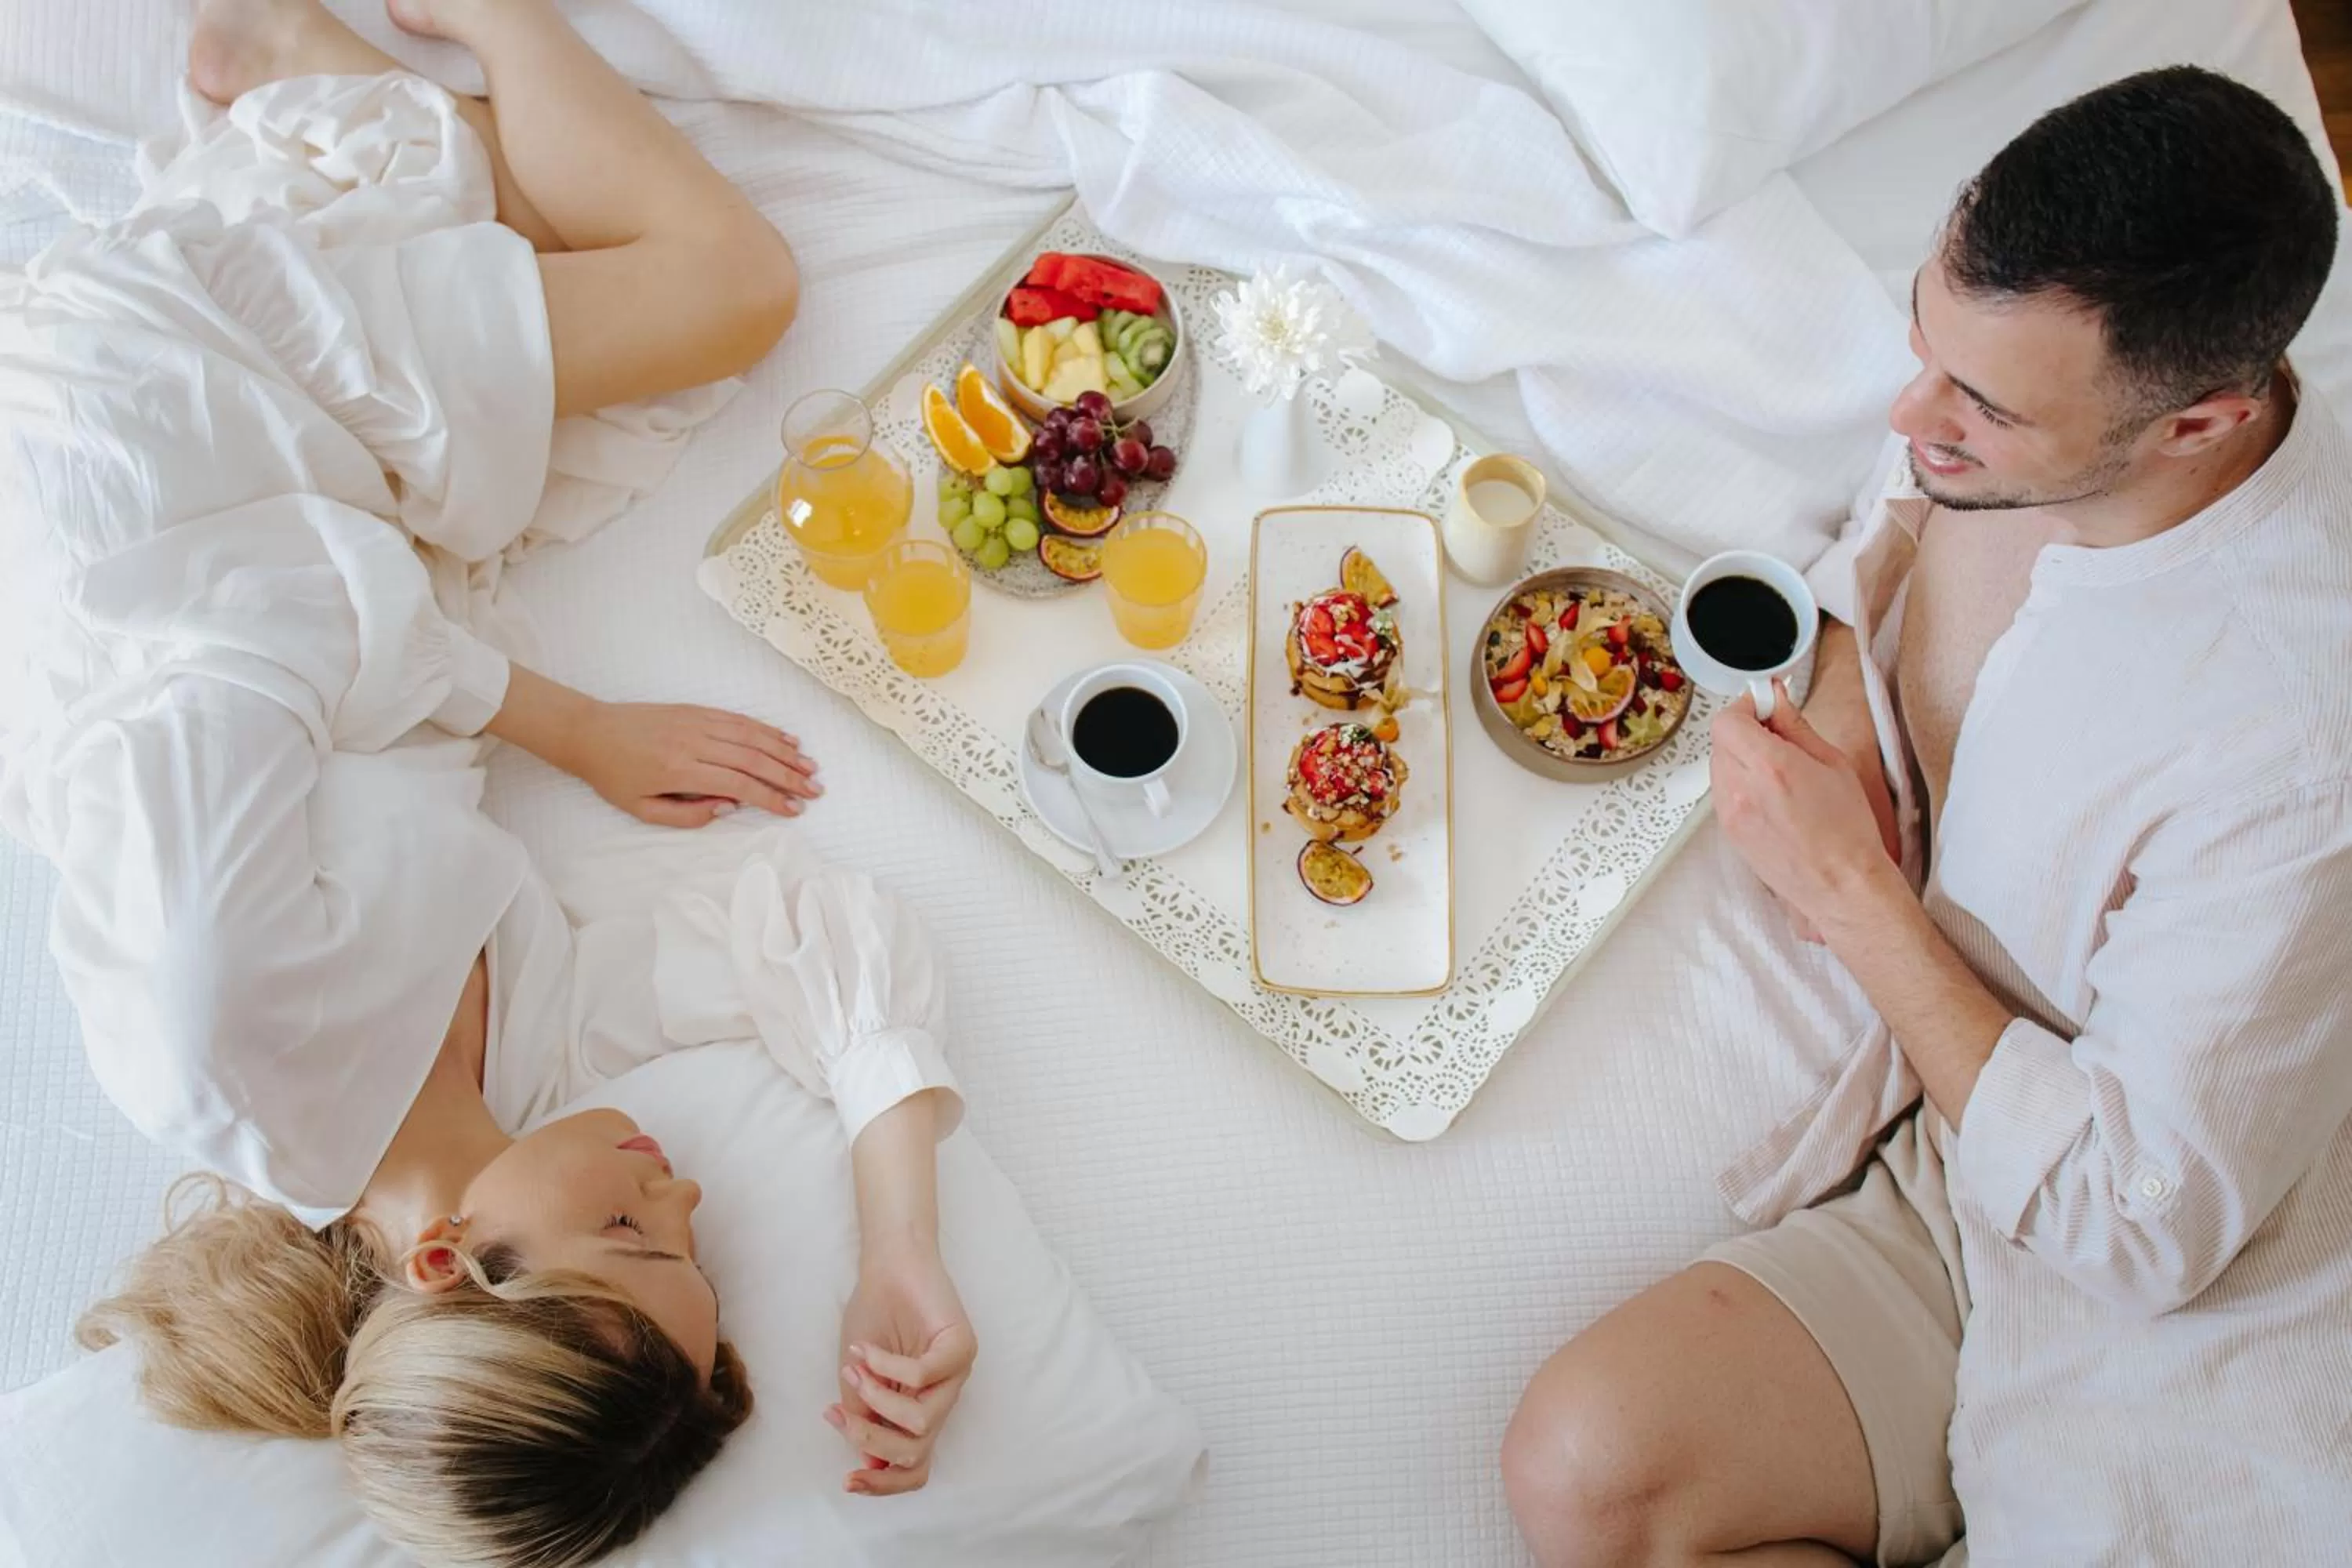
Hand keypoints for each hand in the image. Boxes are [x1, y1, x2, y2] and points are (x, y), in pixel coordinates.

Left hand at [568, 701, 821, 827]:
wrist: (588, 732)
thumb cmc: (613, 776)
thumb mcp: (643, 810)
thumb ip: (688, 815)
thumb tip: (729, 808)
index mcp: (680, 770)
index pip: (739, 784)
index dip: (771, 797)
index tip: (794, 809)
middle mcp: (694, 742)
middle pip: (753, 758)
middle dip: (788, 776)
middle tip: (815, 790)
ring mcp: (697, 722)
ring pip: (751, 735)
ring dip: (784, 751)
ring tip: (809, 766)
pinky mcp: (696, 710)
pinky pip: (738, 719)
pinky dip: (765, 729)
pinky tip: (785, 739)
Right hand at [827, 1243, 976, 1495]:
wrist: (885, 1266)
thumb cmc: (871, 1318)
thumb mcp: (857, 1381)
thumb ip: (864, 1421)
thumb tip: (870, 1469)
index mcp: (919, 1410)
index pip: (914, 1467)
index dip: (884, 1485)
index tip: (846, 1482)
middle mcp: (942, 1398)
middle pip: (915, 1453)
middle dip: (870, 1441)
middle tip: (839, 1414)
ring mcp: (956, 1375)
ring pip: (921, 1423)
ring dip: (875, 1400)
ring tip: (854, 1370)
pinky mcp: (961, 1348)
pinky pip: (922, 1378)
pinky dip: (886, 1368)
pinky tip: (866, 1349)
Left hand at [1712, 681, 1898, 939]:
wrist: (1841, 885)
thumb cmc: (1847, 830)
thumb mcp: (1832, 762)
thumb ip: (1794, 725)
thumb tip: (1775, 698)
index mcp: (1769, 767)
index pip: (1727, 720)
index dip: (1744, 707)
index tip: (1763, 707)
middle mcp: (1740, 790)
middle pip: (1720, 741)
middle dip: (1744, 731)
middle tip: (1777, 738)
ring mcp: (1729, 814)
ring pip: (1719, 766)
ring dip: (1740, 758)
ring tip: (1778, 771)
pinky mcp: (1728, 832)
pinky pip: (1723, 792)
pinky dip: (1740, 783)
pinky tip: (1771, 795)